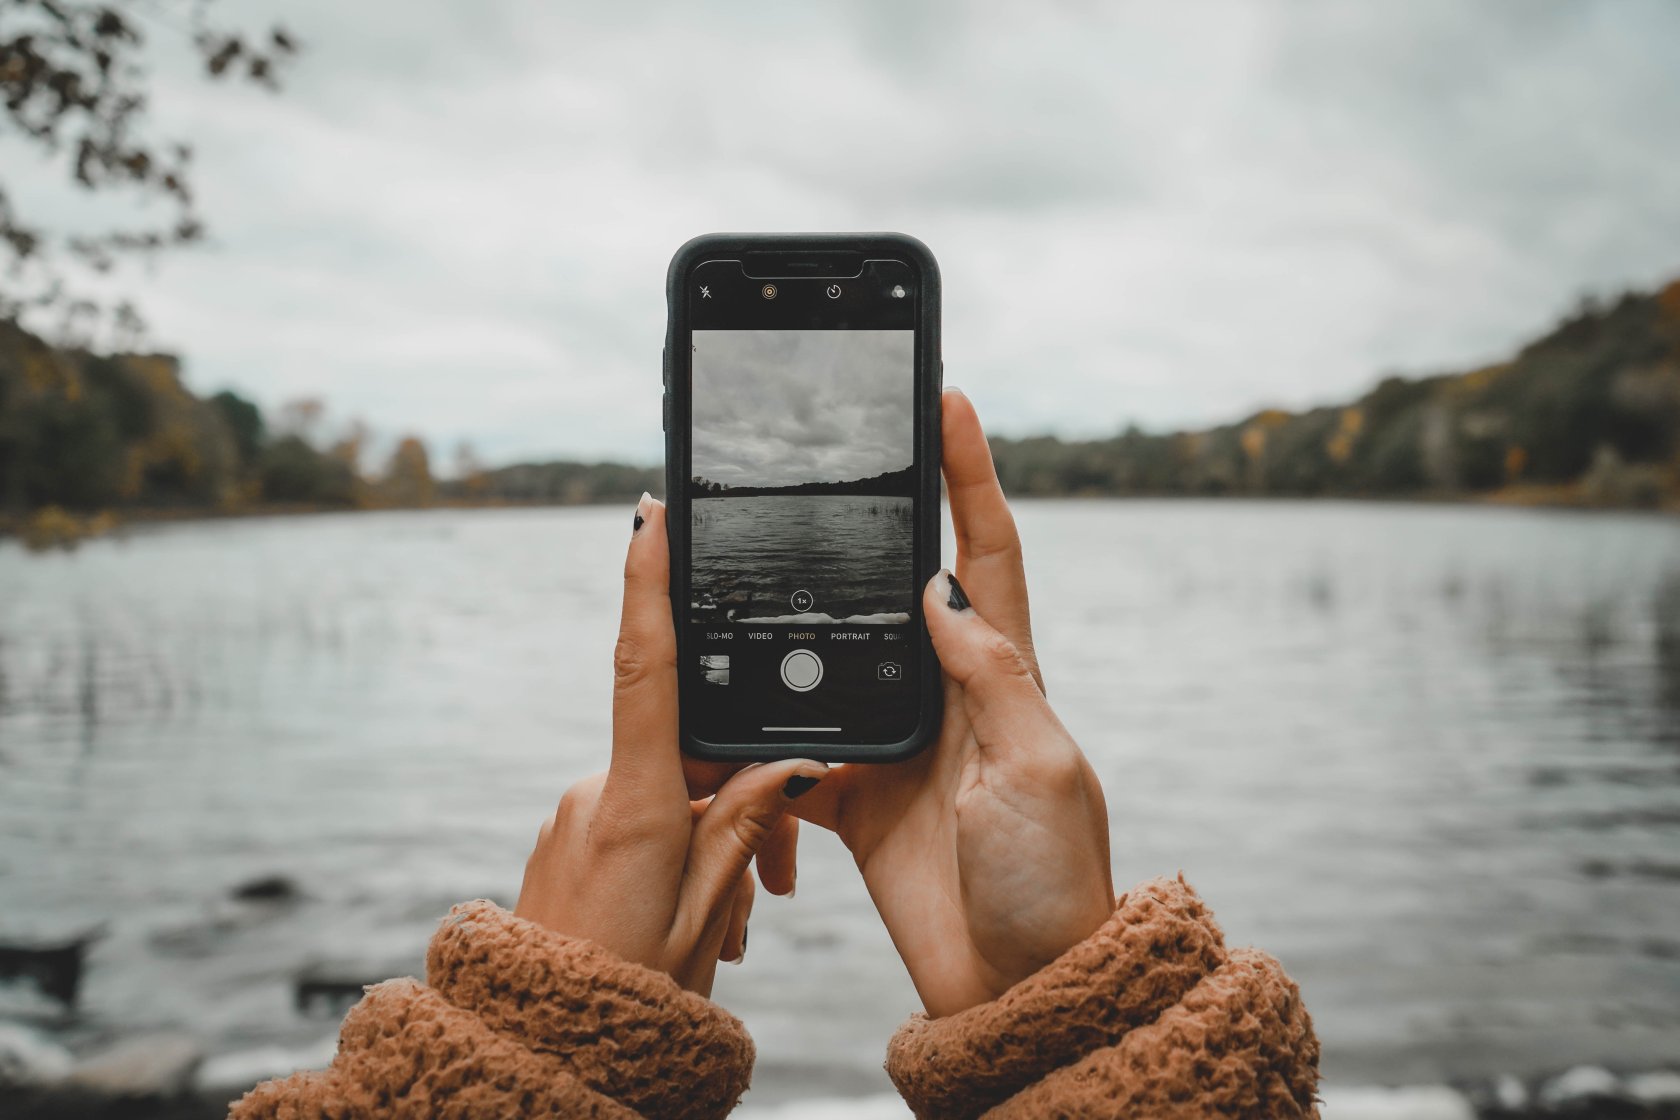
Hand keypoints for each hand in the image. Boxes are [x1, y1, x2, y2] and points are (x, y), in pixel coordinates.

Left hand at [515, 493, 827, 995]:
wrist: (543, 1047)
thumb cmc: (631, 998)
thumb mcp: (706, 917)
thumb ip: (743, 829)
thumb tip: (786, 765)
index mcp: (634, 808)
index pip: (646, 671)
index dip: (647, 585)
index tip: (650, 516)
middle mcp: (594, 796)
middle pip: (686, 758)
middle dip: (734, 804)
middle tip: (766, 887)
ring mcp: (572, 814)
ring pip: (666, 796)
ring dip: (706, 844)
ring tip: (724, 925)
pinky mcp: (564, 834)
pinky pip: (635, 819)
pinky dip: (673, 852)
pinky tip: (689, 913)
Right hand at [793, 389, 1113, 1017]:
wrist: (1016, 987)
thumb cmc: (1050, 878)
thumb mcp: (1035, 766)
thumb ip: (990, 676)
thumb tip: (939, 589)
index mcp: (1006, 675)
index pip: (986, 551)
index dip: (970, 473)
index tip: (947, 399)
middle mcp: (952, 696)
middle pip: (905, 582)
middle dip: (877, 516)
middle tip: (840, 451)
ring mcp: (902, 742)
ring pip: (841, 653)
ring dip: (807, 613)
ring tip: (765, 557)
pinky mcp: (858, 792)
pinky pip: (800, 738)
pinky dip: (766, 724)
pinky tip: (736, 700)